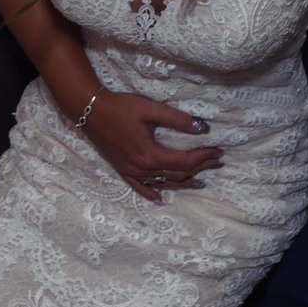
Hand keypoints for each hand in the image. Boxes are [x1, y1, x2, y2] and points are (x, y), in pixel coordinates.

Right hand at [78, 91, 220, 202]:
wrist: (89, 109)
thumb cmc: (120, 106)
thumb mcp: (151, 109)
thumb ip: (178, 120)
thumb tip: (203, 128)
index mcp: (150, 154)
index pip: (184, 161)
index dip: (203, 157)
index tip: (218, 151)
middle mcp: (141, 168)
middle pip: (177, 174)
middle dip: (199, 168)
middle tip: (216, 162)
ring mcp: (130, 171)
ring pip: (162, 183)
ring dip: (183, 183)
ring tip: (200, 181)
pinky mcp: (122, 169)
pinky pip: (139, 187)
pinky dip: (151, 194)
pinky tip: (160, 200)